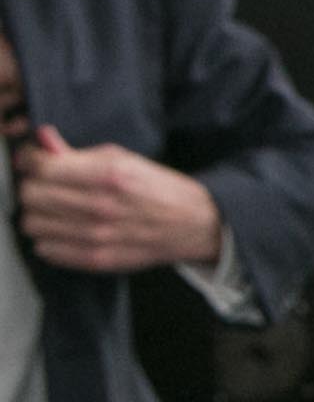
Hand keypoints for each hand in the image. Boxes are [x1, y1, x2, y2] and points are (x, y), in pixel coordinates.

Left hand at [11, 127, 227, 274]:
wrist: (194, 224)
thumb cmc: (159, 189)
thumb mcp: (122, 159)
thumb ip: (78, 153)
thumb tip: (42, 142)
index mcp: (109, 175)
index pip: (42, 167)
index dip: (30, 161)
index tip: (33, 162)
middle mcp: (101, 206)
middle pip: (31, 196)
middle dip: (33, 186)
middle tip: (44, 185)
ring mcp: (98, 236)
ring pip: (32, 224)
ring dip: (38, 214)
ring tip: (53, 210)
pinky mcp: (97, 259)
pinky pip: (46, 250)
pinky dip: (48, 239)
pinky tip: (63, 230)